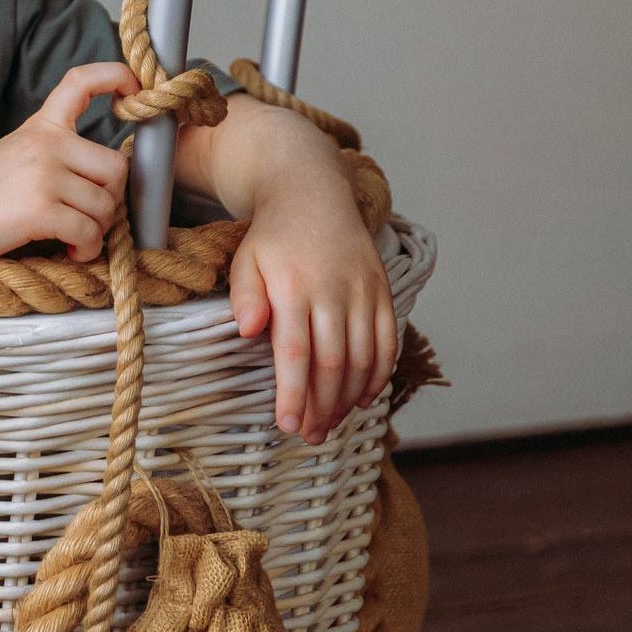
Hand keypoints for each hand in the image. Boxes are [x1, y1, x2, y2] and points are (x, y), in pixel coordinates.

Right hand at [0, 64, 135, 261]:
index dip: (116, 76)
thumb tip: (108, 183)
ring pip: (106, 205)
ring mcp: (43, 175)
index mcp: (40, 126)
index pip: (80, 82)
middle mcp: (46, 144)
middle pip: (116, 166)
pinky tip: (69, 251)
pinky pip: (89, 232)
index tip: (133, 89)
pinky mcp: (40, 209)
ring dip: (96, 231)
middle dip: (110, 199)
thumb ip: (55, 155)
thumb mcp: (15, 156)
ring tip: (72, 238)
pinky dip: (86, 249)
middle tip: (87, 216)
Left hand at [213, 109, 397, 443]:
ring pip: (363, 358)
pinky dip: (379, 374)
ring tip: (331, 425)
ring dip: (349, 398)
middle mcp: (333, 291)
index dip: (294, 393)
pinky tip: (363, 398)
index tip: (287, 424)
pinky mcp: (382, 291)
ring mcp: (363, 292)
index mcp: (294, 287)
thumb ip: (245, 296)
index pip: (296, 352)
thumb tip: (248, 331)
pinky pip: (387, 341)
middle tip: (310, 436)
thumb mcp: (246, 260)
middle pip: (333, 363)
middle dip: (322, 407)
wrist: (313, 195)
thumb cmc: (272, 236)